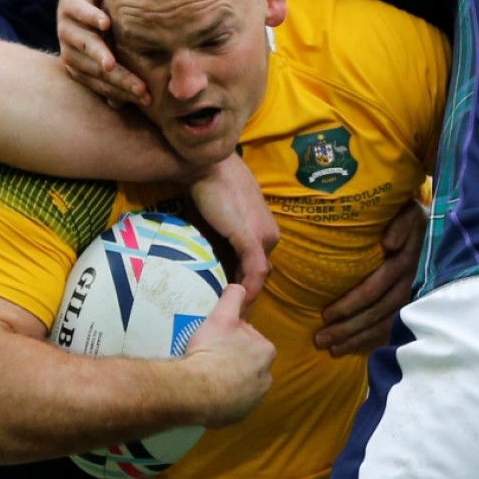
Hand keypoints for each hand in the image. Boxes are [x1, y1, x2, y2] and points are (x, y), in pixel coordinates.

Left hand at [56, 0, 149, 105]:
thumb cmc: (107, 22)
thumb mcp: (115, 48)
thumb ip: (116, 72)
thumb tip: (119, 107)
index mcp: (78, 65)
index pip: (101, 83)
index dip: (123, 91)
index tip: (146, 98)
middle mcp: (69, 49)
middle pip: (94, 68)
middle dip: (118, 78)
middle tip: (141, 89)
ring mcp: (67, 25)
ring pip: (83, 43)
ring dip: (97, 53)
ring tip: (111, 64)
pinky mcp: (69, 2)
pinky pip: (80, 12)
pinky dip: (91, 18)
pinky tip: (105, 24)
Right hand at [184, 284, 275, 427]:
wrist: (196, 390)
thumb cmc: (211, 350)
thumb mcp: (222, 316)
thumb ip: (234, 297)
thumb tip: (239, 286)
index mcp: (266, 352)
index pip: (252, 339)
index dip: (234, 337)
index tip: (218, 339)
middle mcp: (266, 378)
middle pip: (248, 362)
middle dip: (234, 359)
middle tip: (211, 356)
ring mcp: (253, 400)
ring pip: (241, 384)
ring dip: (229, 380)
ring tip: (208, 375)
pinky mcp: (239, 416)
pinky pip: (232, 403)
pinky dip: (223, 398)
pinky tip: (208, 391)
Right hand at [188, 154, 277, 305]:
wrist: (208, 166)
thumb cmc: (211, 188)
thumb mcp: (223, 218)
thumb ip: (225, 237)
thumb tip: (213, 258)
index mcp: (265, 230)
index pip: (259, 264)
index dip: (247, 283)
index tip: (233, 300)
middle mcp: (269, 235)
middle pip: (259, 271)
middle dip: (247, 291)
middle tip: (230, 310)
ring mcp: (263, 237)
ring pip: (258, 274)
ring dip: (247, 295)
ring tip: (231, 312)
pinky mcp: (251, 238)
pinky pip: (254, 271)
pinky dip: (249, 287)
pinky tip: (237, 300)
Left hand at [314, 199, 427, 356]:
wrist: (429, 221)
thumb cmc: (404, 214)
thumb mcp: (406, 211)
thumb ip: (400, 224)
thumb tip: (389, 244)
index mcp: (404, 260)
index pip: (376, 288)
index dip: (351, 303)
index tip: (326, 314)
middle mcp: (409, 281)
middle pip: (378, 311)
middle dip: (349, 328)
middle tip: (320, 339)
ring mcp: (412, 293)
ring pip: (385, 323)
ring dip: (357, 338)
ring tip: (331, 349)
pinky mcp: (411, 301)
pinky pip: (392, 327)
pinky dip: (371, 340)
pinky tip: (349, 349)